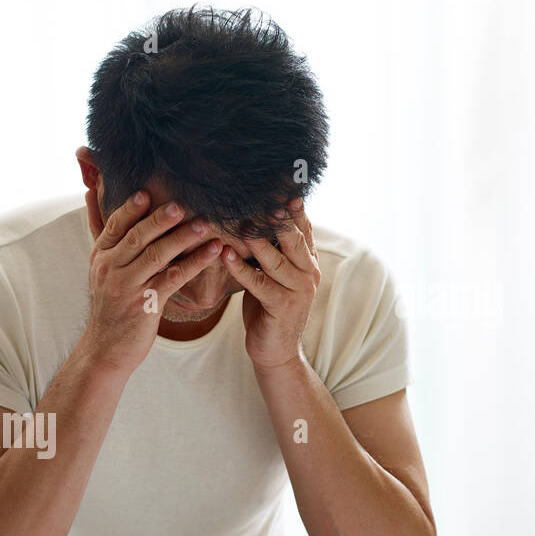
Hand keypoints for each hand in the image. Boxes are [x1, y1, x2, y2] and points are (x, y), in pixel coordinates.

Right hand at [80, 189, 222, 374]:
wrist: (106, 349)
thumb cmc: (110, 307)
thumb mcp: (102, 273)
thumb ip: (109, 241)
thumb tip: (95, 198)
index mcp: (101, 257)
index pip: (115, 226)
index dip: (131, 208)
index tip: (147, 191)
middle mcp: (111, 269)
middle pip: (137, 237)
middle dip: (161, 219)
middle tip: (182, 203)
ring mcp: (128, 287)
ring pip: (157, 256)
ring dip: (183, 238)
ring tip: (204, 223)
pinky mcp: (146, 304)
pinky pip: (174, 278)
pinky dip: (195, 263)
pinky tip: (212, 252)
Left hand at [220, 198, 320, 372]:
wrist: (275, 351)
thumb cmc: (268, 308)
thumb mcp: (272, 275)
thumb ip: (270, 250)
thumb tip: (251, 217)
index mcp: (307, 261)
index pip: (302, 227)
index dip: (292, 207)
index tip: (281, 184)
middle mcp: (309, 272)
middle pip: (293, 238)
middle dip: (278, 217)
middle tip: (261, 196)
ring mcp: (298, 291)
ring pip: (276, 259)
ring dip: (257, 240)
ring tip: (240, 223)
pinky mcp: (282, 308)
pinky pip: (260, 284)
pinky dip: (241, 269)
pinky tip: (226, 254)